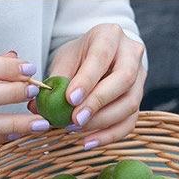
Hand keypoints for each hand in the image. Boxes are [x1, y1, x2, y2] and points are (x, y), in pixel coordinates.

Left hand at [32, 24, 145, 149]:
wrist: (99, 55)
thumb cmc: (80, 56)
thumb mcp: (66, 58)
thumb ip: (56, 80)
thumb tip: (39, 106)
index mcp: (110, 35)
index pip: (102, 56)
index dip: (87, 79)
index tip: (70, 99)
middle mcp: (131, 53)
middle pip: (124, 79)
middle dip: (98, 102)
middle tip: (75, 119)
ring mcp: (140, 77)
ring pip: (130, 103)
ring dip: (102, 122)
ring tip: (76, 130)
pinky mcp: (139, 99)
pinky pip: (130, 121)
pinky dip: (109, 135)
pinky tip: (88, 142)